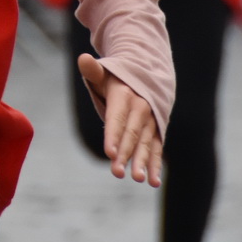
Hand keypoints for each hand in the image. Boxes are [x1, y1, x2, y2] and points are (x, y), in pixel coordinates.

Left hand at [77, 54, 162, 185]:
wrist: (148, 77)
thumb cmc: (117, 80)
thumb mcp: (104, 73)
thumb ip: (93, 70)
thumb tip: (83, 59)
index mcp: (125, 95)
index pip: (117, 117)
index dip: (113, 135)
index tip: (109, 152)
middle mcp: (141, 108)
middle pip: (132, 134)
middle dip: (125, 153)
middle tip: (117, 172)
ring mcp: (151, 121)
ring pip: (145, 143)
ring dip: (141, 162)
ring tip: (137, 179)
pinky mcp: (157, 131)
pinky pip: (156, 149)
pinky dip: (155, 165)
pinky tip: (154, 181)